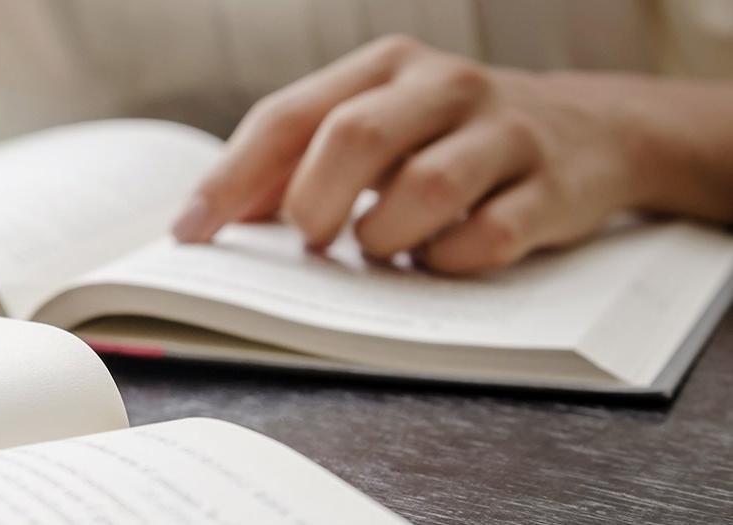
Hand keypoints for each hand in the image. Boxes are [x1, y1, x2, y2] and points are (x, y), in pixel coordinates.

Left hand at [173, 35, 732, 273]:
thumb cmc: (451, 139)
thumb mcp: (378, 128)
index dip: (230, 178)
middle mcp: (443, 86)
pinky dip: (448, 262)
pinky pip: (487, 237)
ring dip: (384, 236)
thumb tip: (214, 218)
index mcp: (385, 67)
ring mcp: (504, 133)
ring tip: (381, 247)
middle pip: (352, 137)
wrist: (595, 133)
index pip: (287, 116)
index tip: (190, 232)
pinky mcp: (552, 187)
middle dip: (312, 202)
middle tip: (310, 240)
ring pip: (423, 188)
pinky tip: (439, 259)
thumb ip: (298, 163)